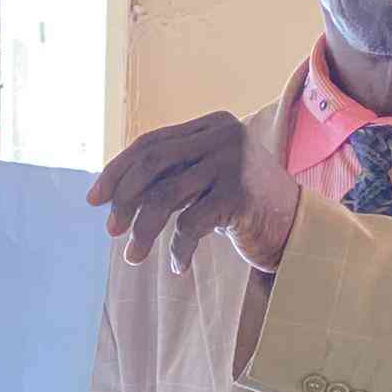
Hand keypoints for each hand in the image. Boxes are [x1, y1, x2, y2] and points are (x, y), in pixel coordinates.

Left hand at [89, 111, 301, 273]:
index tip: (94, 199)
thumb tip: (108, 193)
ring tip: (132, 256)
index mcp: (211, 126)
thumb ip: (168, 174)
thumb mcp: (203, 179)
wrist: (297, 227)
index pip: (150, 143)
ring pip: (165, 196)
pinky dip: (178, 248)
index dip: (117, 171)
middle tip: (112, 230)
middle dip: (124, 199)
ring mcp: (234, 163)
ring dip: (143, 231)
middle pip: (152, 163)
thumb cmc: (241, 204)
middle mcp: (224, 136)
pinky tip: (177, 265)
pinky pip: (190, 224)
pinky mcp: (241, 194)